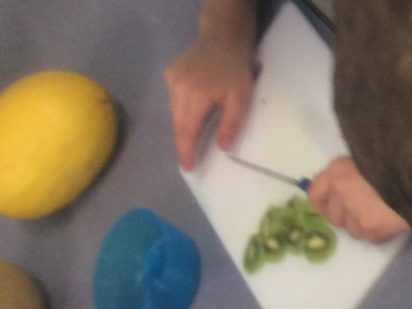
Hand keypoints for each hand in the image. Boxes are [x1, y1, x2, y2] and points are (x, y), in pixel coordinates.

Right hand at [164, 8, 255, 170]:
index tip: (187, 167)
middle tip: (189, 161)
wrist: (222, 38)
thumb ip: (230, 124)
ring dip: (182, 128)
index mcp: (195, 95)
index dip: (186, 151)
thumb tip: (222, 148)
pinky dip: (182, 112)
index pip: (187, 130)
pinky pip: (174, 100)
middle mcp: (177, 88)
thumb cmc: (236, 69)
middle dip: (183, 143)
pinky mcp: (170, 74)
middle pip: (178, 124)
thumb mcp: (241, 99)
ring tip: (191, 144)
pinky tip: (191, 118)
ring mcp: (171, 80)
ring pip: (174, 113)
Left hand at [307, 157, 410, 242]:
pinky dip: (381, 233)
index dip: (323, 205)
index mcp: (338, 171)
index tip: (334, 208)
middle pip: (334, 218)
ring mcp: (355, 212)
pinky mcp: (371, 228)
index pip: (315, 195)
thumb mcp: (366, 161)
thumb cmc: (396, 166)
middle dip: (347, 218)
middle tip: (366, 211)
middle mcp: (341, 191)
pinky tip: (392, 220)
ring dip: (365, 226)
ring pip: (352, 231)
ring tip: (383, 213)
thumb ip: (347, 175)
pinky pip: (370, 238)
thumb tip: (333, 193)